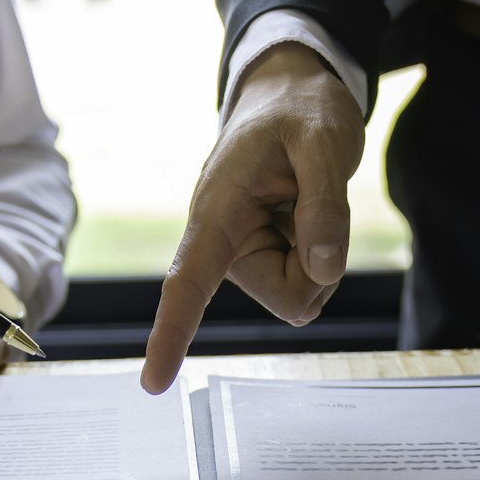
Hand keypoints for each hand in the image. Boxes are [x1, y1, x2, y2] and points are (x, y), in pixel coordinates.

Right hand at [140, 43, 363, 392]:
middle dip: (320, 263)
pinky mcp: (266, 259)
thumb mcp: (323, 142)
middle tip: (318, 198)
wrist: (292, 95)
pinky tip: (308, 213)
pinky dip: (324, 253)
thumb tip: (324, 271)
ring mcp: (246, 256)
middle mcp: (224, 244)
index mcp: (217, 212)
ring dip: (324, 255)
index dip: (171, 334)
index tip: (153, 384)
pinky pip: (312, 283)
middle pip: (289, 297)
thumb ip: (326, 206)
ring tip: (309, 198)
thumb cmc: (299, 112)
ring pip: (304, 293)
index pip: (188, 283)